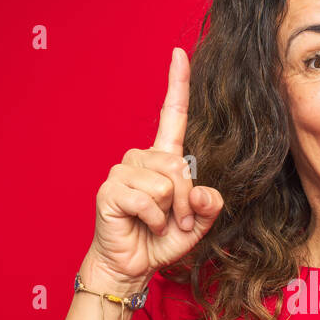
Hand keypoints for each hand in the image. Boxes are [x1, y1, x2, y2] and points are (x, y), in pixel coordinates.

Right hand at [87, 47, 223, 285]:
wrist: (132, 265)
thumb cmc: (162, 239)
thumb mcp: (198, 223)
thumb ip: (209, 205)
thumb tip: (202, 194)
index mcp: (163, 159)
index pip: (171, 115)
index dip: (176, 84)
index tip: (178, 53)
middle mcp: (142, 158)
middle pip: (179, 165)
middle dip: (185, 200)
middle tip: (176, 221)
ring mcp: (123, 171)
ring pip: (165, 184)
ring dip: (169, 213)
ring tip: (157, 223)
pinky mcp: (110, 189)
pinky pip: (147, 200)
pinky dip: (153, 220)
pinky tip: (142, 225)